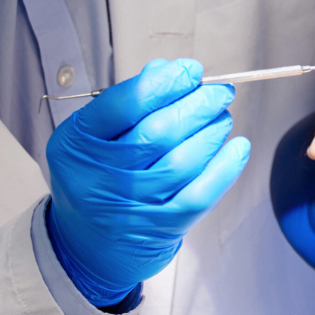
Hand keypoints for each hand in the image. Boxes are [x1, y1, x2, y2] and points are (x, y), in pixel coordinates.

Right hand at [44, 59, 249, 306]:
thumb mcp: (92, 135)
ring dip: (213, 131)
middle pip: (158, 132)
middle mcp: (102, 177)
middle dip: (197, 104)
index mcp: (78, 144)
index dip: (164, 83)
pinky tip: (237, 147)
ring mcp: (132, 206)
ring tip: (222, 116)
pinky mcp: (161, 227)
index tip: (190, 70)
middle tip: (219, 91)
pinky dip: (225, 167)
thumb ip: (126, 101)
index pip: (123, 105)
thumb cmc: (95, 174)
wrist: (87, 244)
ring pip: (183, 161)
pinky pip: (200, 195)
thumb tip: (169, 70)